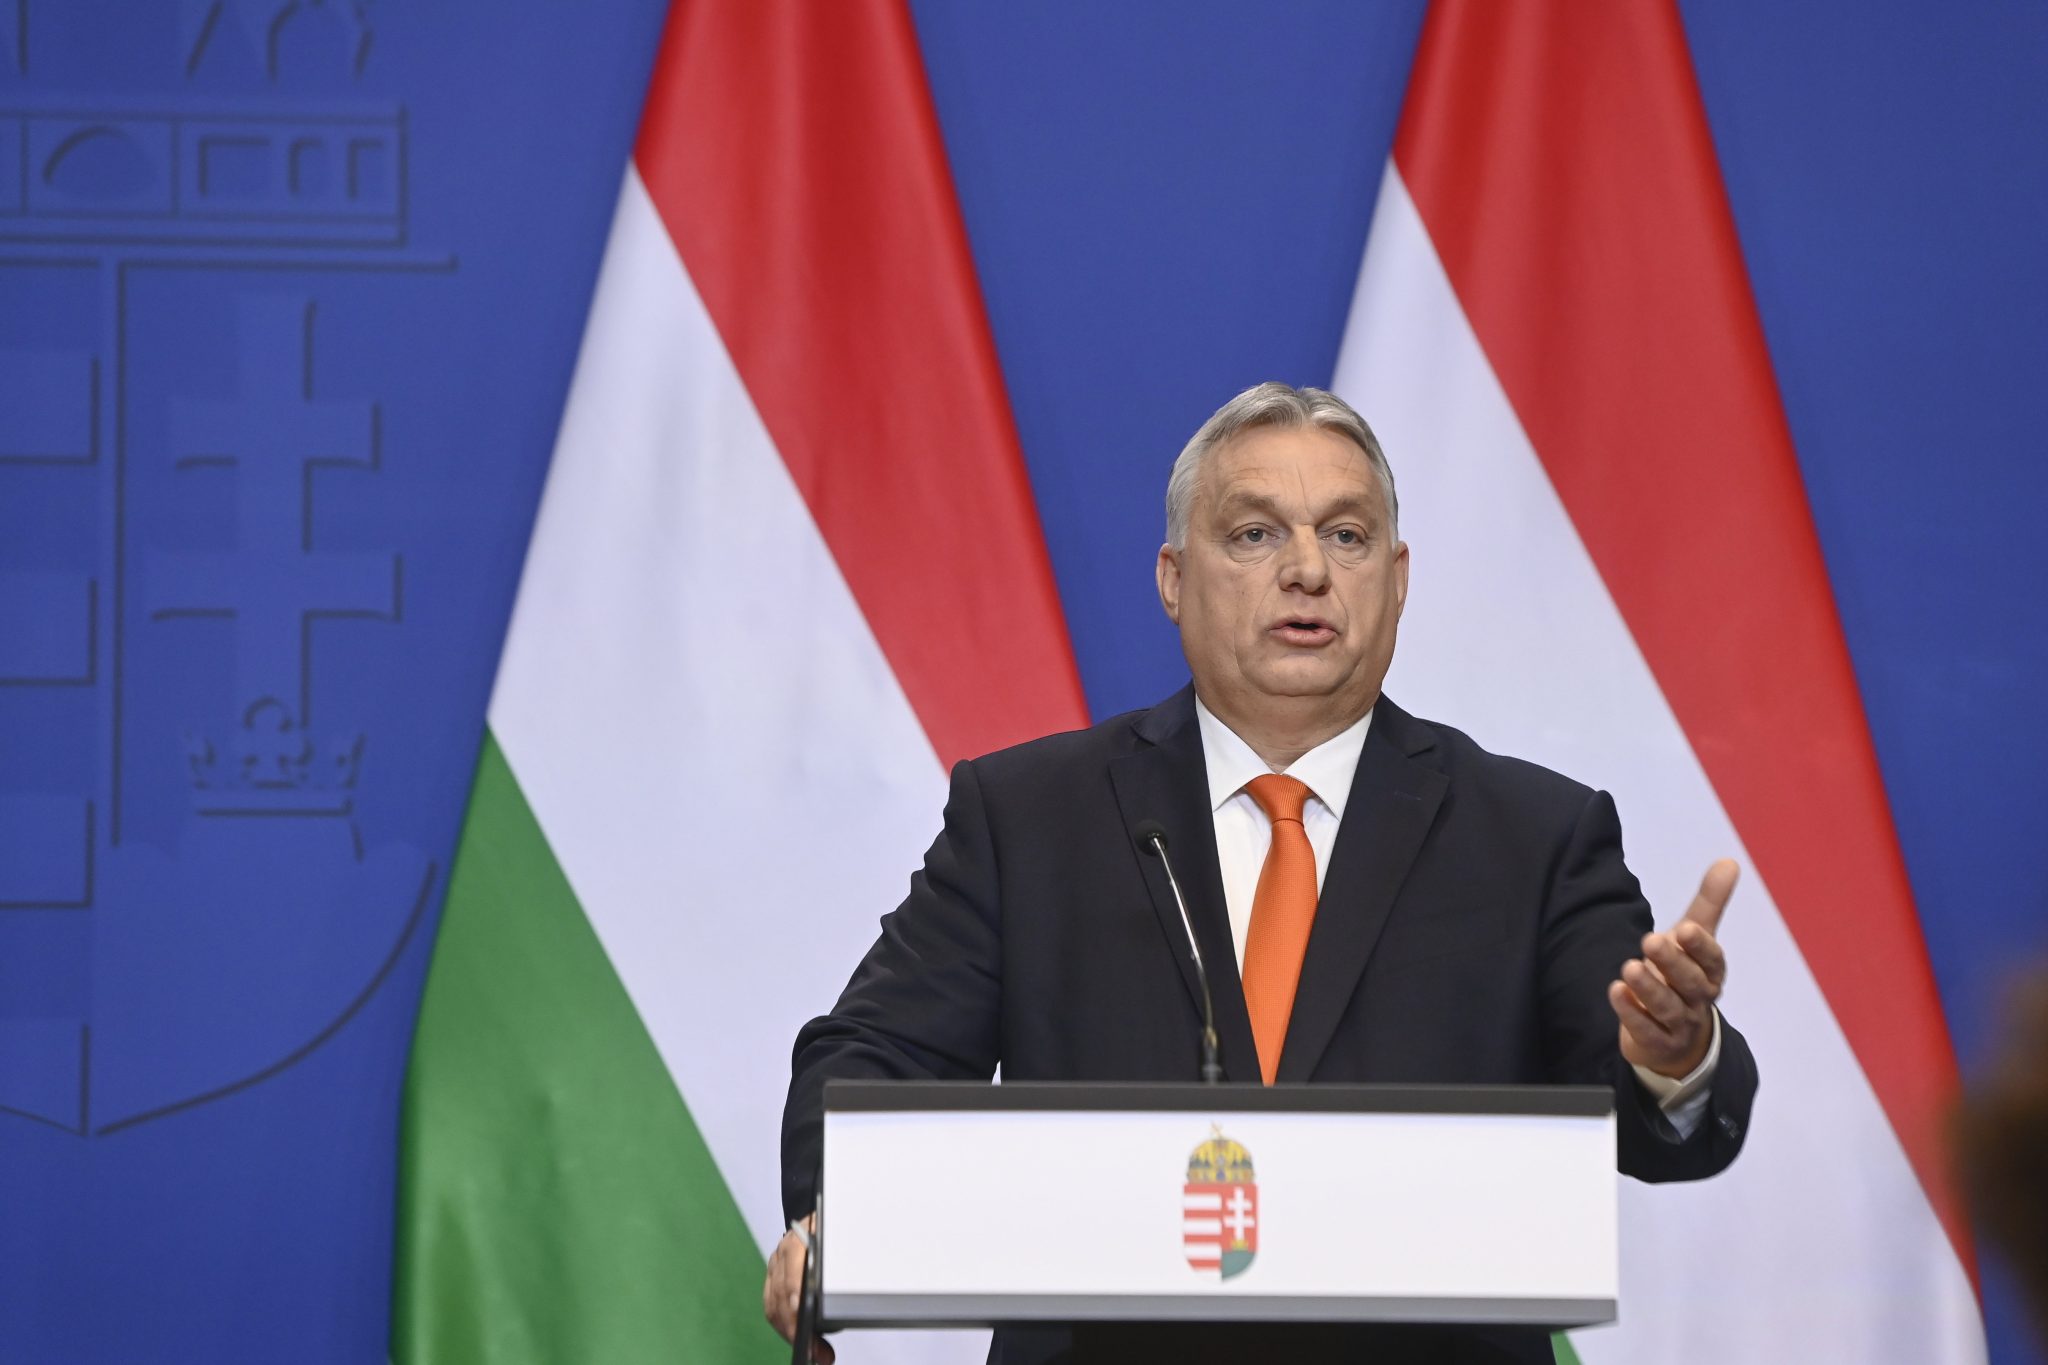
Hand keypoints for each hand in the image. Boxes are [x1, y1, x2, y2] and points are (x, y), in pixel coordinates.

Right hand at [763, 1214, 833, 1361]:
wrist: (820, 1212)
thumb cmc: (836, 1224)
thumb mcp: (842, 1235)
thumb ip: (842, 1257)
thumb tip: (847, 1292)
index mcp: (800, 1236)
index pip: (793, 1262)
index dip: (794, 1286)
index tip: (800, 1308)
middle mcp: (783, 1252)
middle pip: (783, 1292)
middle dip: (798, 1326)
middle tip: (819, 1351)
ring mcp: (775, 1266)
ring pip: (775, 1304)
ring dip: (791, 1332)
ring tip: (814, 1353)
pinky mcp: (773, 1278)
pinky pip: (772, 1306)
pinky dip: (784, 1326)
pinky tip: (798, 1339)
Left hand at [1609, 859, 1736, 1077]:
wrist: (1674, 1034)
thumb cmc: (1683, 976)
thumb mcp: (1694, 938)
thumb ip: (1709, 902)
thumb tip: (1729, 861)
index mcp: (1711, 973)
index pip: (1712, 960)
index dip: (1700, 946)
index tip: (1684, 928)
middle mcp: (1699, 999)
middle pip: (1690, 983)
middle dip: (1672, 962)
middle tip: (1650, 940)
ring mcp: (1680, 1024)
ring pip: (1667, 1007)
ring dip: (1648, 988)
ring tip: (1628, 968)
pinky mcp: (1657, 1042)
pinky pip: (1646, 1030)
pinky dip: (1631, 1013)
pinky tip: (1615, 992)